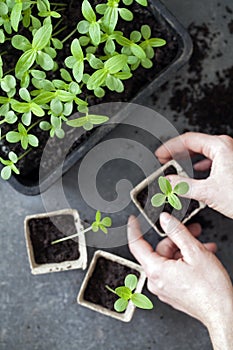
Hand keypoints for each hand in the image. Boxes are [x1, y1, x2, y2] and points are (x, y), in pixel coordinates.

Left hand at [127, 214, 232, 349]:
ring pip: (169, 260)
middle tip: (193, 231)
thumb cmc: (211, 289)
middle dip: (177, 239)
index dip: (135, 229)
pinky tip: (201, 258)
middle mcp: (156, 281)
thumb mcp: (194, 251)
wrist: (223, 314)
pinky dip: (185, 262)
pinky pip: (173, 271)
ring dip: (185, 250)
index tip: (133, 220)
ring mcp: (164, 288)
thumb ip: (177, 231)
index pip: (136, 245)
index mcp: (155, 270)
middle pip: (160, 251)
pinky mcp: (173, 293)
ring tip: (204, 246)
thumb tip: (165, 219)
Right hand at [155, 132, 232, 218]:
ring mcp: (230, 156)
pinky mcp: (231, 166)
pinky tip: (195, 175)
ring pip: (203, 153)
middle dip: (178, 154)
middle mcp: (226, 148)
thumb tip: (169, 182)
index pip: (187, 140)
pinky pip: (212, 161)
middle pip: (195, 145)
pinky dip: (200, 167)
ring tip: (176, 169)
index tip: (160, 154)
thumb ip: (184, 185)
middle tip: (165, 160)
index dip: (170, 147)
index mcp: (219, 147)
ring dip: (189, 161)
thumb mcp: (208, 192)